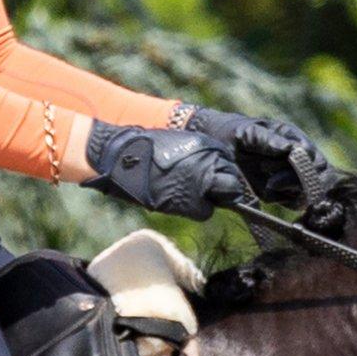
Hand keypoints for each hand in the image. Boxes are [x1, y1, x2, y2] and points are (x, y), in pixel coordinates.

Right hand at [83, 113, 253, 218]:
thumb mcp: (182, 144)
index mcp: (209, 147)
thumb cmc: (149, 148)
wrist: (125, 157)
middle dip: (223, 190)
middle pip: (230, 186)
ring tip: (187, 194)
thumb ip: (201, 156)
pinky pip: (204, 211)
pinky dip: (195, 210)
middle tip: (208, 191)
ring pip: (218, 201)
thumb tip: (214, 172)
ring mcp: (200, 184)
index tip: (216, 179)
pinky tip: (180, 202)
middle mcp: (209, 165)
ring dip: (208, 200)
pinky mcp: (189, 202)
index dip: (224, 175)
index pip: (231, 169)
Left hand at [184, 105, 348, 225]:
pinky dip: (280, 199)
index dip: (307, 165)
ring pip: (303, 192)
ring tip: (267, 183)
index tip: (291, 164)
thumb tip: (290, 149)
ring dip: (287, 191)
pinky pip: (289, 202)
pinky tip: (266, 192)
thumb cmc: (233, 133)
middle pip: (314, 179)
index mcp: (293, 140)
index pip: (314, 158)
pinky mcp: (277, 192)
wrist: (215, 146)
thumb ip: (268, 140)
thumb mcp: (249, 132)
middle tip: (274, 181)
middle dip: (297, 182)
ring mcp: (287, 177)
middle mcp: (295, 160)